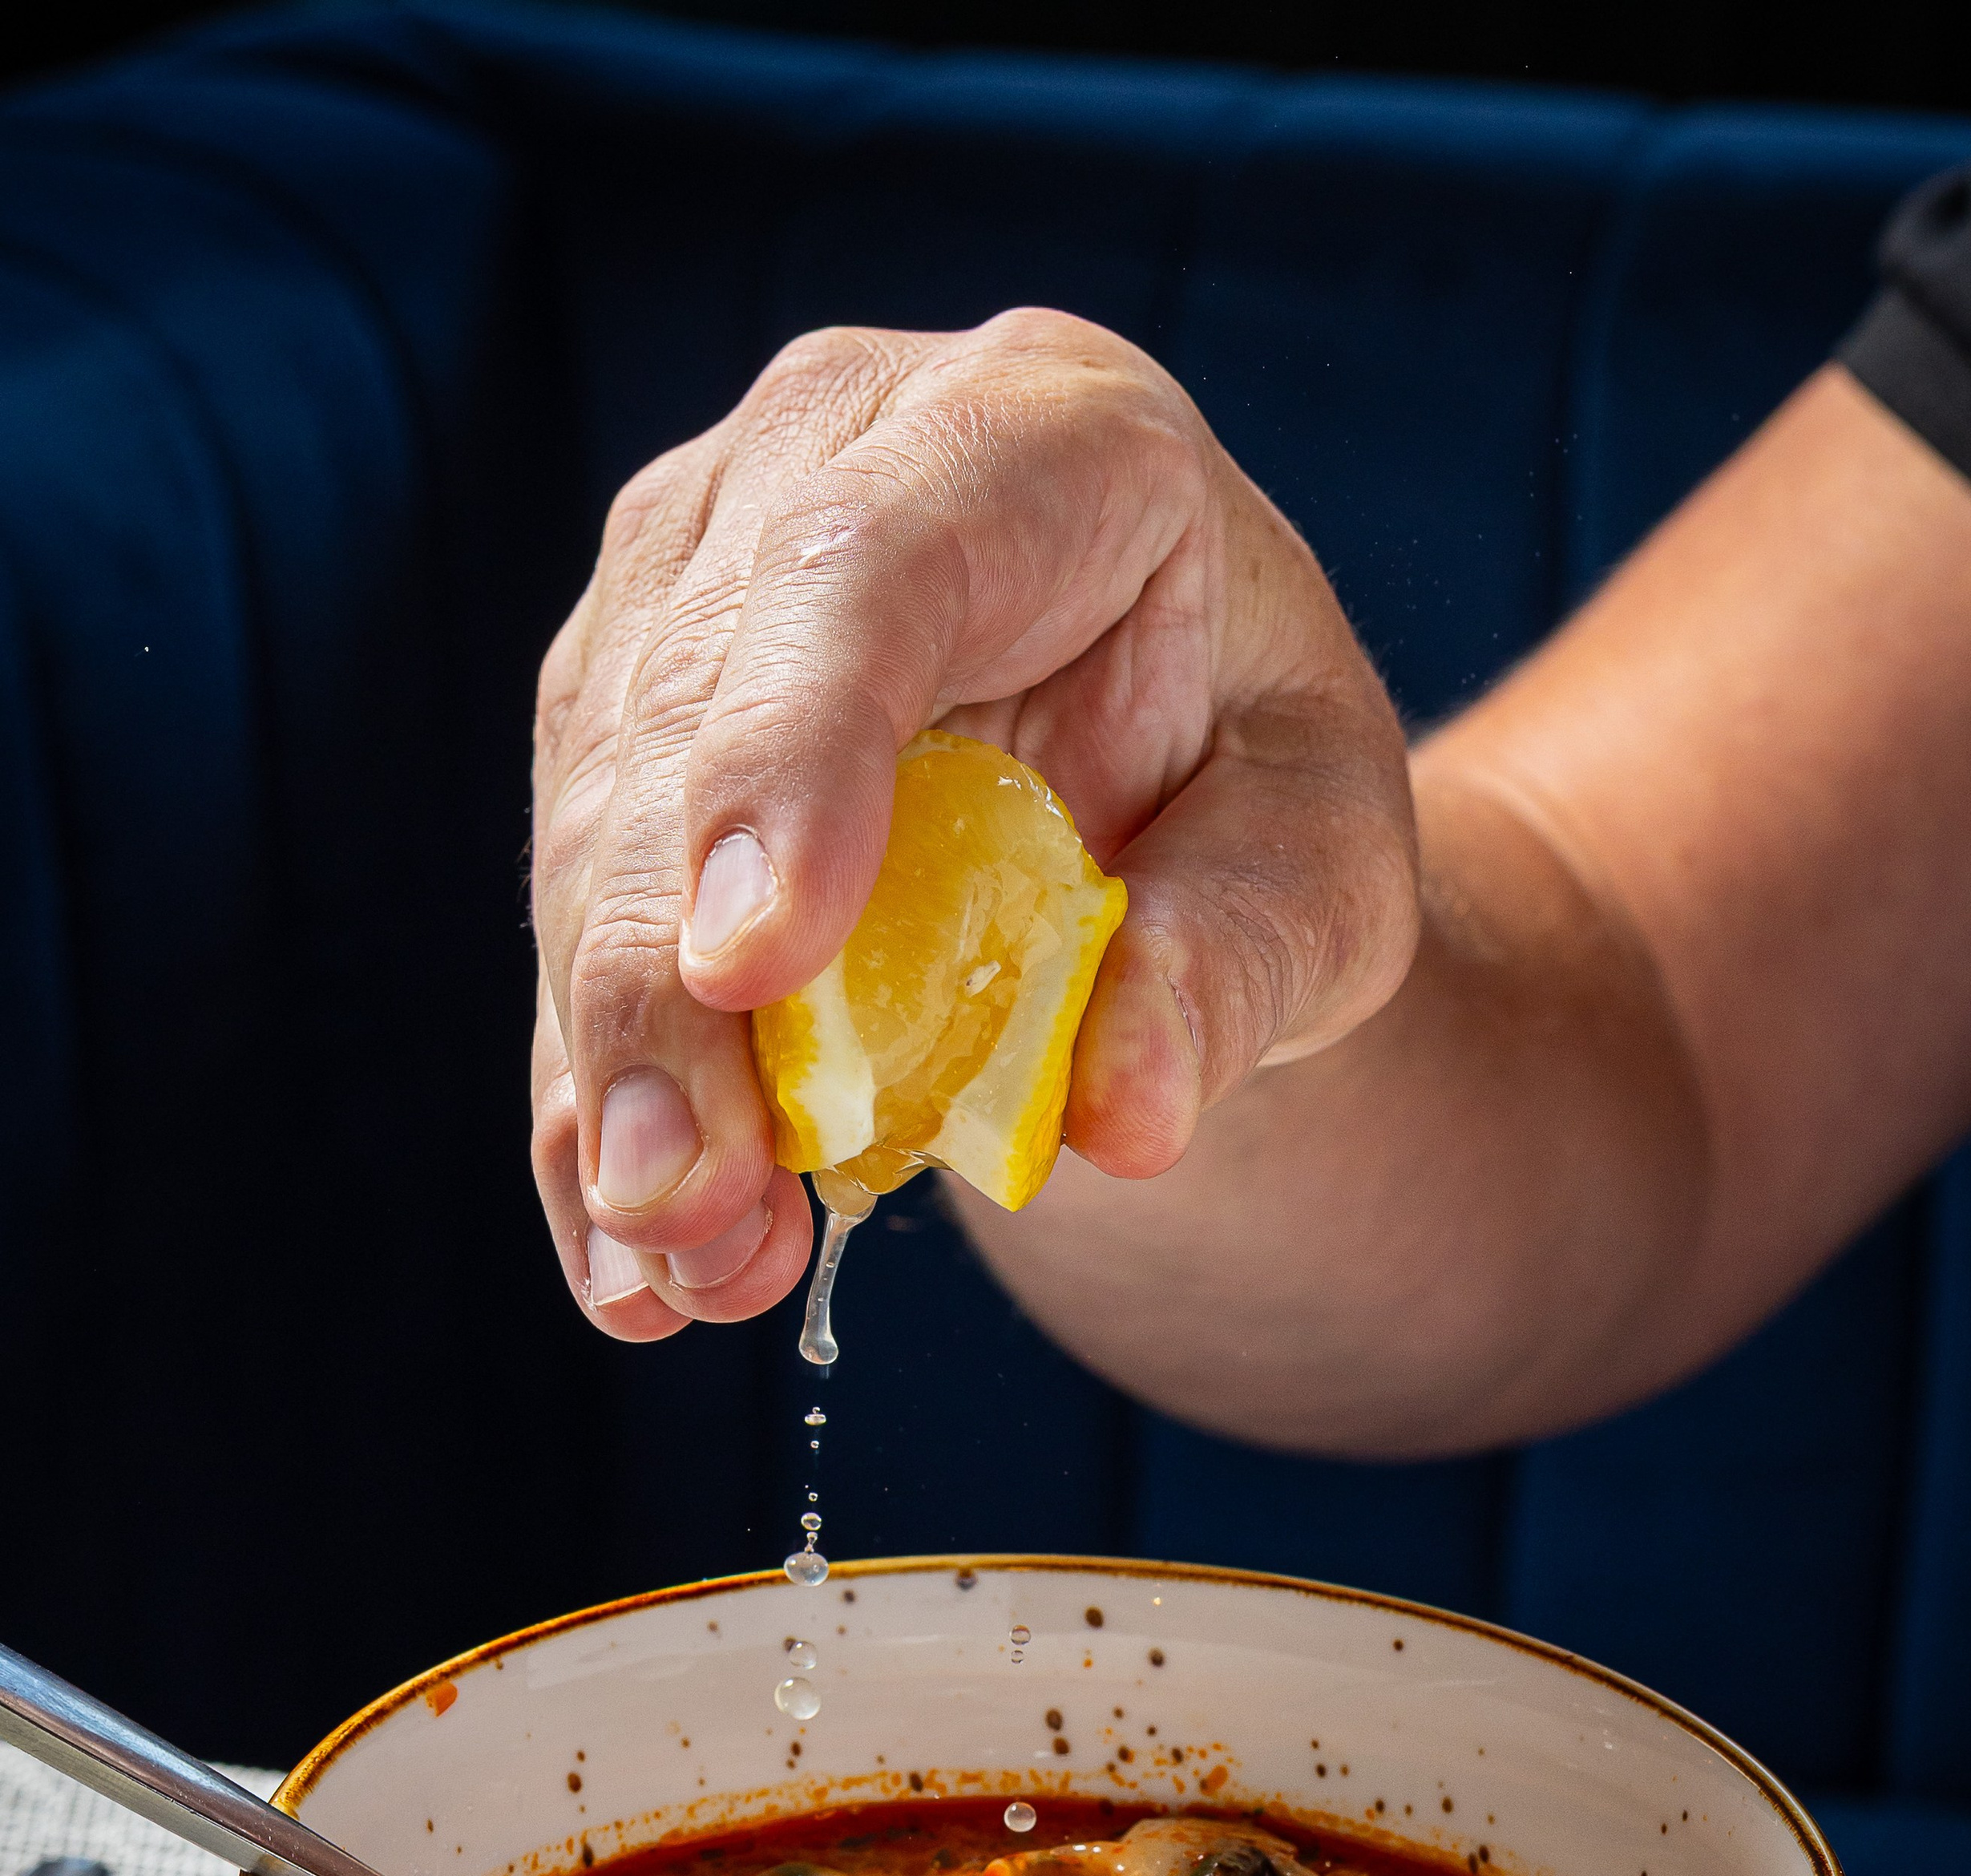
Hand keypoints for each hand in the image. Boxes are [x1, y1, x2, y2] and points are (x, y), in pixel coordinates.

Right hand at [529, 308, 1419, 1338]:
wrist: (1168, 789)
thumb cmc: (1258, 790)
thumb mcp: (1325, 875)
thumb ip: (1243, 963)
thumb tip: (1119, 1115)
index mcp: (1046, 435)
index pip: (871, 565)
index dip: (791, 762)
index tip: (751, 968)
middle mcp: (821, 462)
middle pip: (687, 718)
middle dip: (664, 986)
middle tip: (687, 1199)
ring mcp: (690, 590)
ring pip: (594, 832)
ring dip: (625, 1075)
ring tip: (691, 1269)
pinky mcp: (615, 728)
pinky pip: (570, 928)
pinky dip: (594, 1108)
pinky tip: (626, 1266)